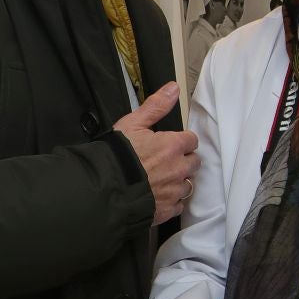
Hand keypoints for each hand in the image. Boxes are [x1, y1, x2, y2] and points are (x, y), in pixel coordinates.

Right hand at [114, 83, 199, 223]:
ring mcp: (175, 191)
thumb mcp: (132, 124)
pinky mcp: (168, 210)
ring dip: (178, 182)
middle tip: (164, 162)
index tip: (170, 144)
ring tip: (160, 180)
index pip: (192, 140)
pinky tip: (157, 197)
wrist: (104, 190)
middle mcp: (180, 168)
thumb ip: (155, 106)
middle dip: (183, 161)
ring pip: (187, 185)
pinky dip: (171, 201)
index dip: (181, 142)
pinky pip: (178, 205)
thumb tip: (173, 88)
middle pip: (194, 163)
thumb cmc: (116, 156)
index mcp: (174, 146)